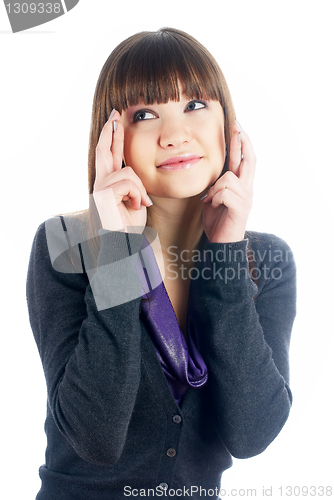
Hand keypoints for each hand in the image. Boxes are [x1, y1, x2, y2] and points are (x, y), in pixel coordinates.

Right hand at [93, 110, 151, 231]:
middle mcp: (100, 183)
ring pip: (127, 172)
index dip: (112, 137)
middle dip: (111, 132)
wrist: (124, 245)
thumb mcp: (136, 199)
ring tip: (140, 204)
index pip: (110, 155)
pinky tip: (136, 206)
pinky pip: (127, 183)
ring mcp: (99, 189)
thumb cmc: (130, 226)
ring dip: (139, 189)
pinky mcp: (103, 195)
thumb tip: (134, 173)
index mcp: (109, 184)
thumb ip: (133, 184)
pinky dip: (137, 195)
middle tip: (115, 114)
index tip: (115, 120)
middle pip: (104, 151)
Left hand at [202, 121, 255, 242]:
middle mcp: (247, 190)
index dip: (242, 143)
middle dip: (241, 142)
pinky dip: (214, 198)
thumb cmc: (217, 220)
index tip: (237, 126)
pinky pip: (224, 193)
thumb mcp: (214, 197)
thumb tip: (213, 169)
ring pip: (228, 178)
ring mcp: (246, 199)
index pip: (245, 159)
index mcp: (241, 185)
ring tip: (210, 200)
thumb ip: (217, 183)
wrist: (221, 244)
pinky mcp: (241, 209)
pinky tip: (213, 206)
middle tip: (237, 126)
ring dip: (214, 188)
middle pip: (248, 160)